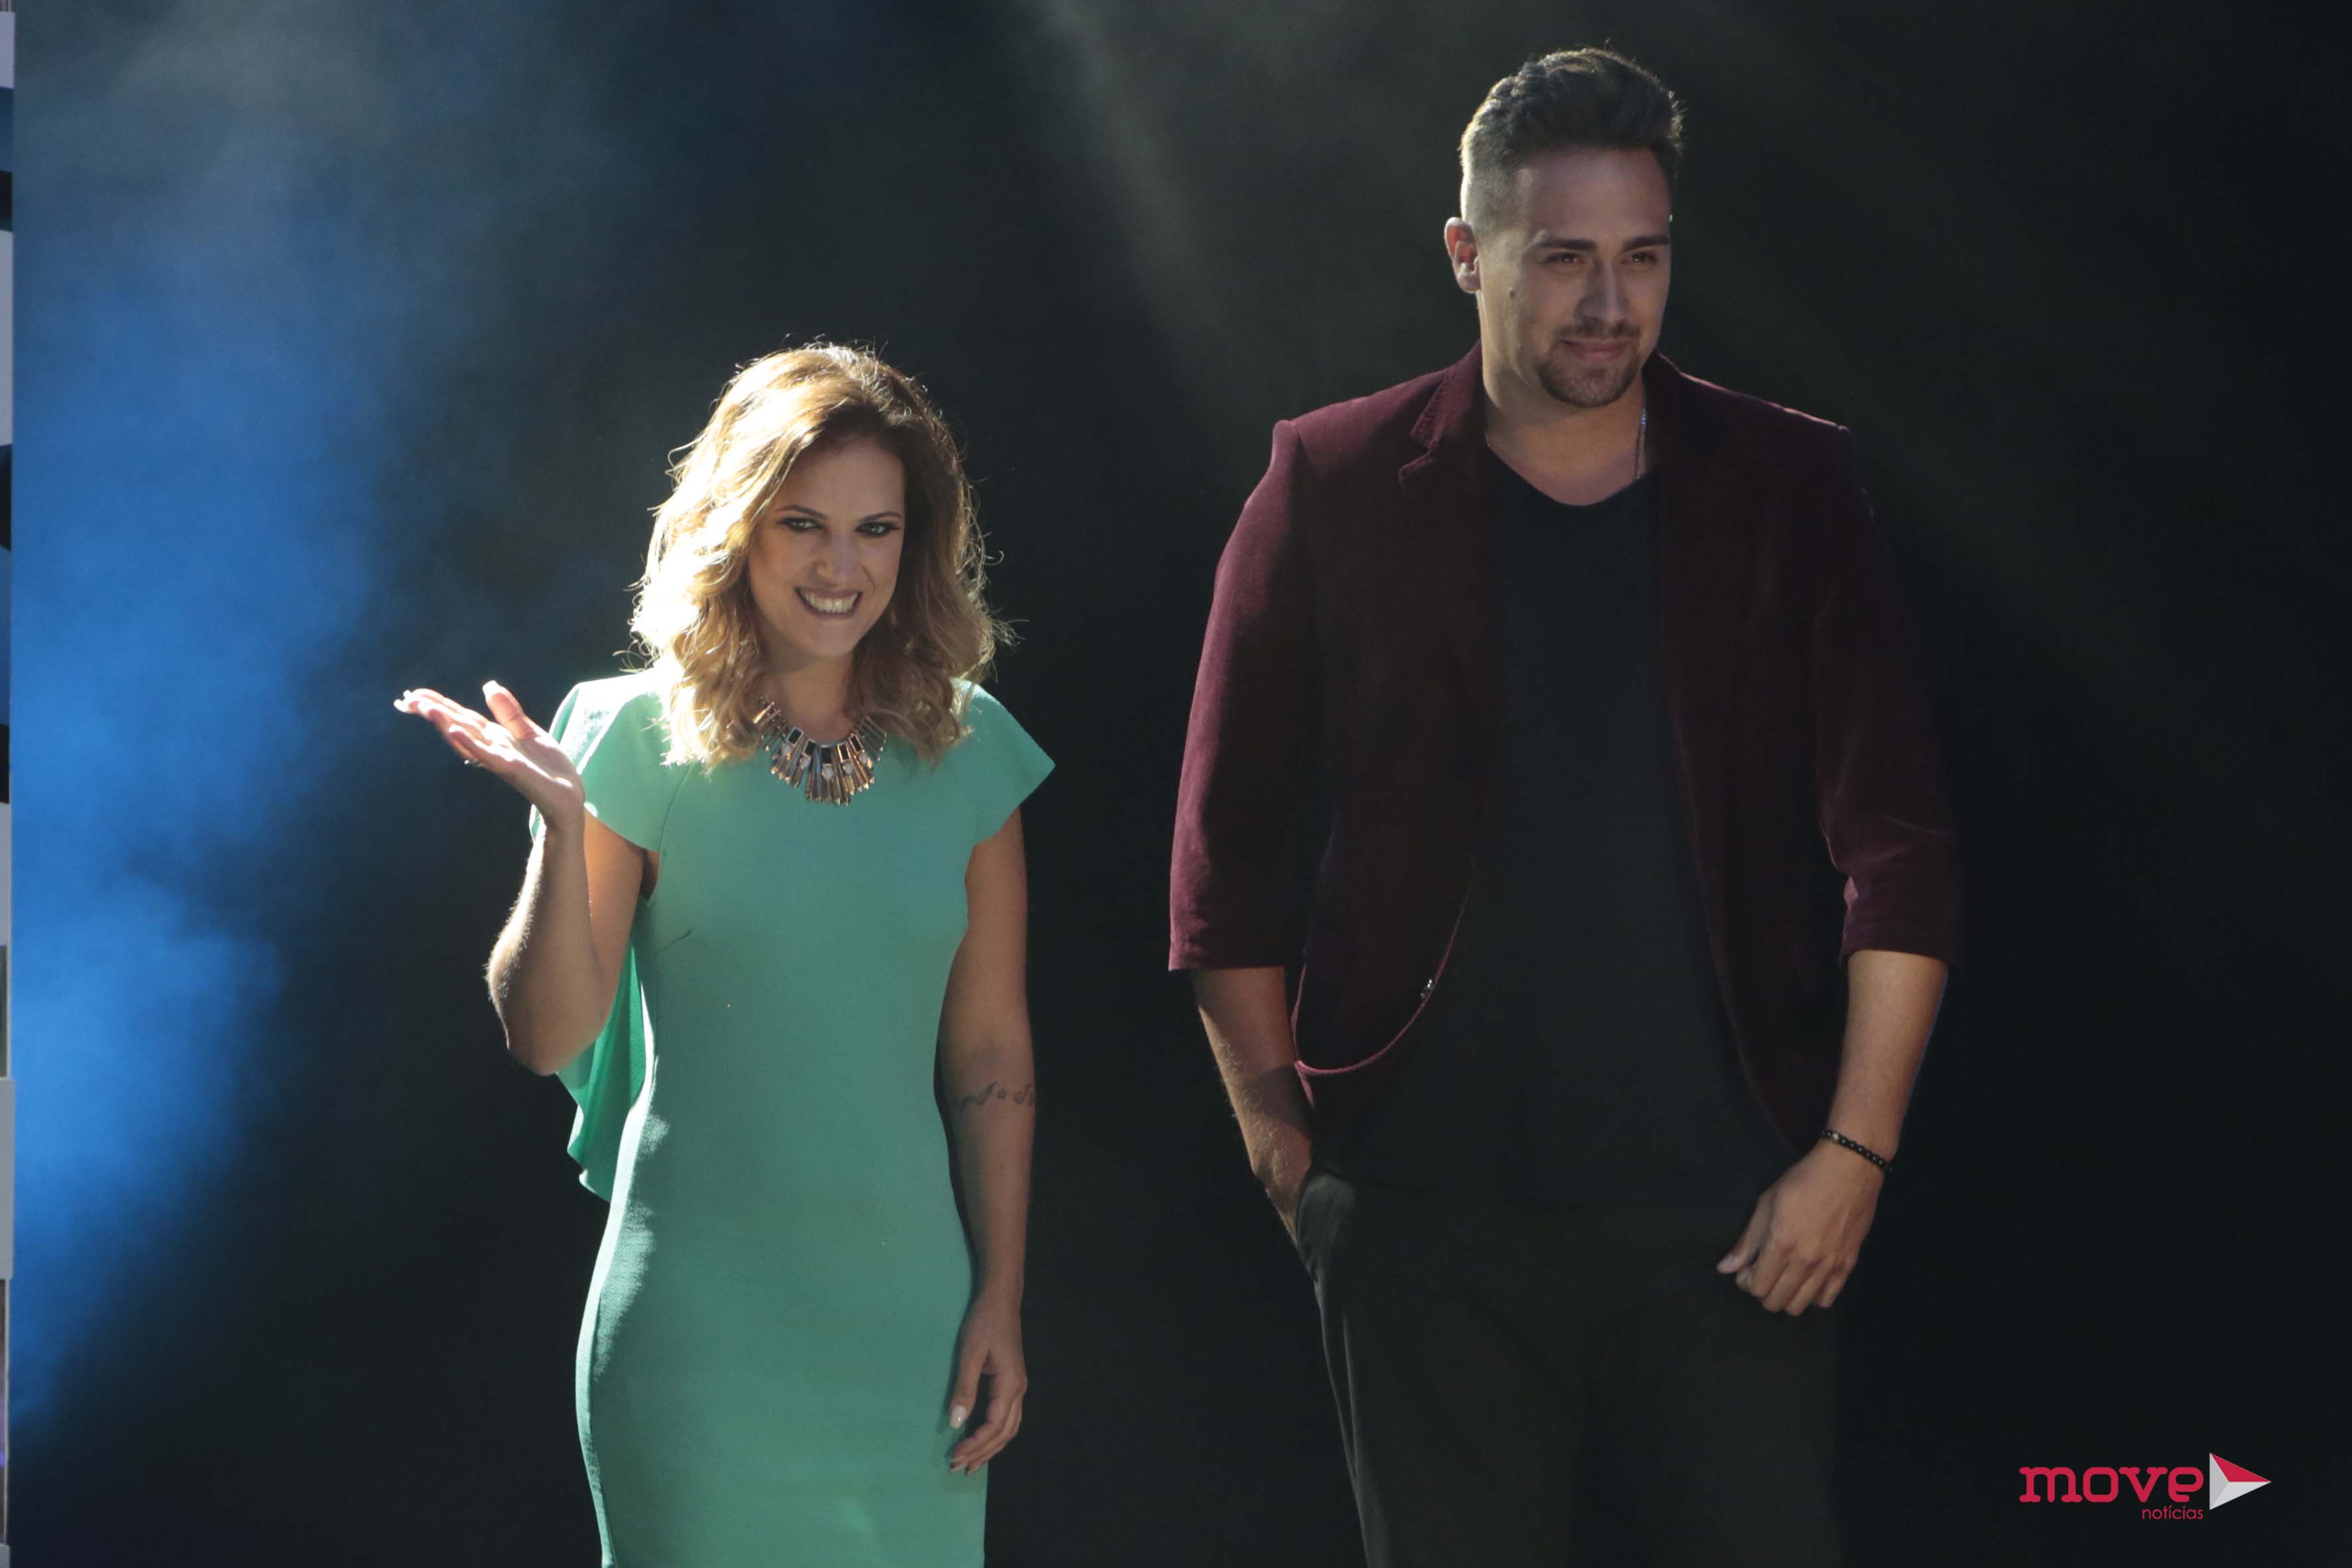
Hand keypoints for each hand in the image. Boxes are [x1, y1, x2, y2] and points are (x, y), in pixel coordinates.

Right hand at [395, 681, 584, 826]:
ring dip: (445, 724)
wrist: (568, 797)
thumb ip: (508, 712)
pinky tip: (455, 731)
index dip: (439, 705)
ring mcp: (500, 759)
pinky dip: (470, 743)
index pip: (462, 717)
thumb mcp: (529, 732)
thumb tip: (488, 685)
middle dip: (433, 713)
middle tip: (405, 700)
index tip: (413, 694)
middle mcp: (491, 748)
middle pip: (457, 725)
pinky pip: (488, 755)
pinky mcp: (513, 769)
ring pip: (467, 739)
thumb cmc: (548, 768)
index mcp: (495, 737)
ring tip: (426, 709)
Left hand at [944, 1287, 1025, 1475]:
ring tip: (970, 1465)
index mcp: (1010, 1385)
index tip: (954, 1456)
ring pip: (1008, 1429)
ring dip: (989, 1448)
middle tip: (956, 1468)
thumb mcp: (970, 1354)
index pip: (994, 1426)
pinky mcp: (1012, 1383)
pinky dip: (994, 1435)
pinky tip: (982, 1441)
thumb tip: (956, 1423)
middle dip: (981, 1453)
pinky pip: (1007, 1418)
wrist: (1001, 1299)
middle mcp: (1019, 1391)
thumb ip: (964, 1389)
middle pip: (1004, 1433)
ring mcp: (1018, 1388)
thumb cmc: (984, 1323)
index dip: (975, 1444)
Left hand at [1715, 1141, 1883, 1314]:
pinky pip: (1827, 1299)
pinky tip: (1807, 1281)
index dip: (1747, 1283)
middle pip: (1776, 1301)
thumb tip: (1724, 1269)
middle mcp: (1806, 1261)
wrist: (1849, 1170)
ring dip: (1786, 1297)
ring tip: (1783, 1279)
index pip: (1757, 1287)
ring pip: (1800, 1306)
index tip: (1747, 1270)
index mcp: (1781, 1244)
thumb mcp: (1766, 1204)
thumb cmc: (1802, 1181)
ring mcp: (1829, 1266)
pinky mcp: (1848, 1265)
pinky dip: (1813, 1297)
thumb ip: (1747, 1241)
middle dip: (1763, 1293)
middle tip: (1763, 1274)